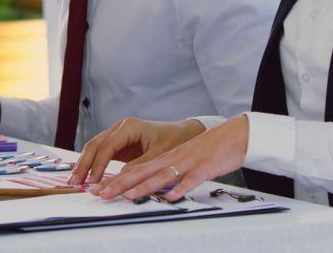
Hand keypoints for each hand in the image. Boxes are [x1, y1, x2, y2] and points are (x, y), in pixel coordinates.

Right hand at [69, 117, 204, 184]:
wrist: (182, 134)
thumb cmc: (173, 141)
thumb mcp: (158, 155)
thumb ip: (138, 167)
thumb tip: (119, 180)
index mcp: (129, 126)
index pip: (107, 146)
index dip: (98, 164)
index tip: (93, 181)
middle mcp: (120, 128)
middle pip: (95, 145)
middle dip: (84, 165)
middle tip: (76, 183)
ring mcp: (117, 135)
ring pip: (94, 149)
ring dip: (84, 165)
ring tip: (75, 182)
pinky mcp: (118, 144)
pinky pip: (100, 154)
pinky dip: (92, 165)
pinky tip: (85, 177)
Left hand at [93, 115, 249, 201]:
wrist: (233, 135)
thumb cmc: (208, 149)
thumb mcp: (182, 159)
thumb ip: (165, 171)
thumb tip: (147, 185)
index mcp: (165, 157)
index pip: (135, 169)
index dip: (115, 179)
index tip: (98, 188)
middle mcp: (172, 159)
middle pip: (142, 171)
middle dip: (120, 184)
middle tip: (101, 194)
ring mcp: (188, 162)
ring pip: (163, 175)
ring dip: (144, 187)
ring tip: (128, 196)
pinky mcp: (204, 167)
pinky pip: (191, 179)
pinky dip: (181, 188)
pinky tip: (171, 197)